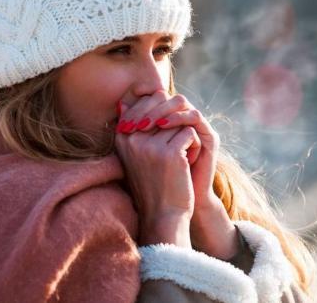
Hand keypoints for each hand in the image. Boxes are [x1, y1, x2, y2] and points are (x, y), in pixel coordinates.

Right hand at [118, 92, 237, 259]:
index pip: (148, 102)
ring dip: (186, 138)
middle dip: (176, 125)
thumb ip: (132, 127)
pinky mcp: (169, 153)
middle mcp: (132, 138)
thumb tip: (124, 102)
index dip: (166, 116)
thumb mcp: (135, 154)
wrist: (163, 214)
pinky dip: (195, 147)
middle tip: (175, 150)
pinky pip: (190, 133)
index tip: (164, 142)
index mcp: (122, 136)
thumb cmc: (152, 183)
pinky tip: (187, 164)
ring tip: (180, 160)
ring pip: (179, 121)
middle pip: (165, 108)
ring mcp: (149, 145)